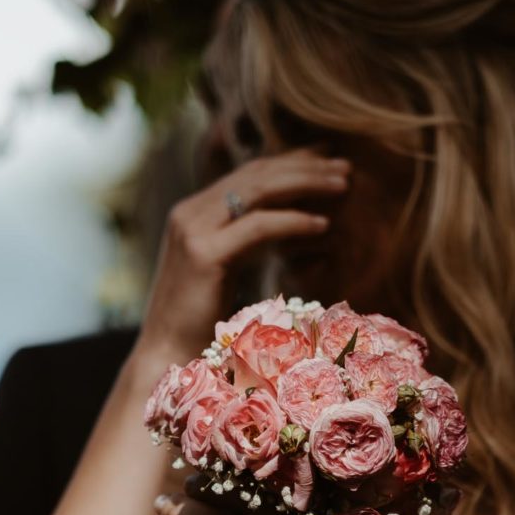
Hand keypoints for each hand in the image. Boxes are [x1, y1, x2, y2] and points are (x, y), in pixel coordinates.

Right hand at [136, 149, 350, 363]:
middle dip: (305, 166)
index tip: (330, 158)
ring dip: (306, 184)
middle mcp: (190, 212)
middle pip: (256, 174)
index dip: (291, 161)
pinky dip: (294, 222)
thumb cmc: (203, 323)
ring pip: (259, 191)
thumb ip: (251, 242)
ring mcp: (193, 230)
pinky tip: (323, 225)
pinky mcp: (204, 254)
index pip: (249, 174)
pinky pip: (258, 226)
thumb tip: (295, 226)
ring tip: (344, 185)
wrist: (167, 355)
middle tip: (347, 166)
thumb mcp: (231, 269)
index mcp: (194, 212)